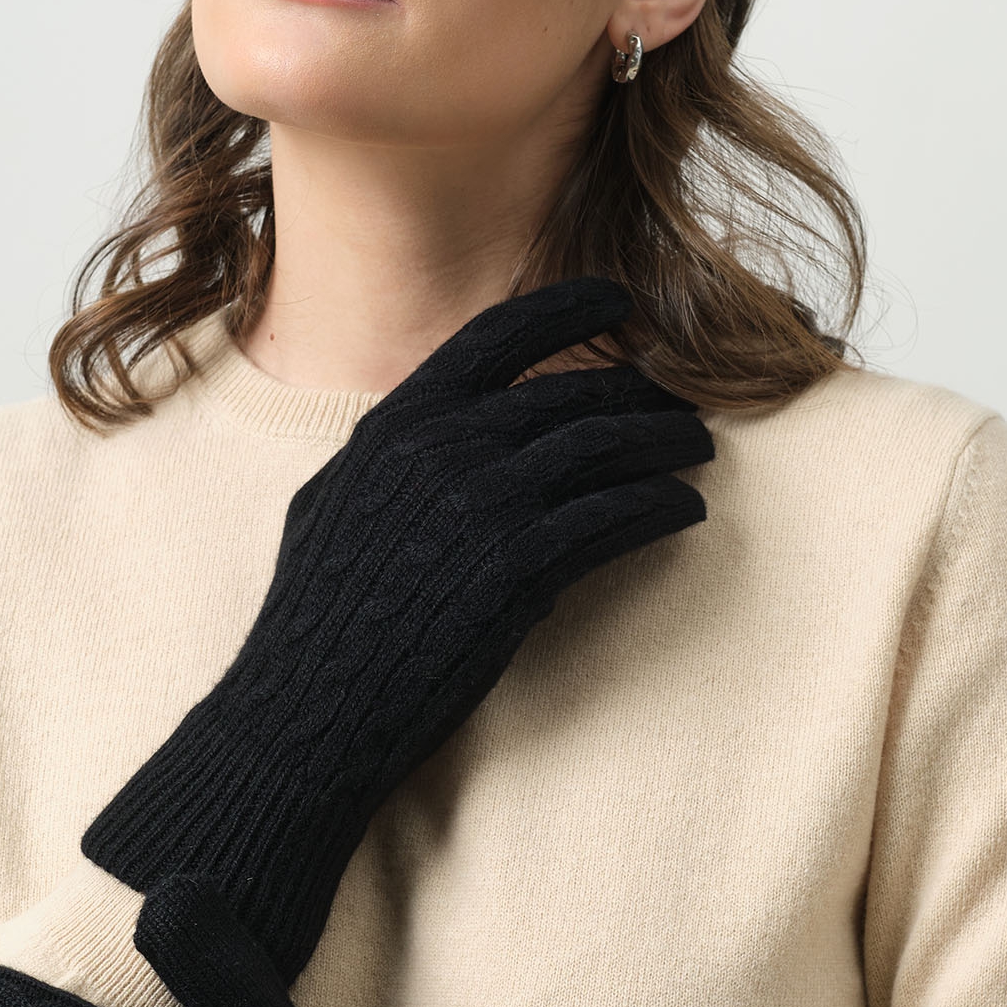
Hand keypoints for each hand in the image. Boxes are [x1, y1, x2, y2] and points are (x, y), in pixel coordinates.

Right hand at [82, 274, 714, 983]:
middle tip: (677, 407)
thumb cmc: (316, 618)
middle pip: (569, 395)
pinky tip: (682, 507)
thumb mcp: (333, 503)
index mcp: (397, 422)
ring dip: (663, 445)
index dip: (566, 308)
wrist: (309, 706)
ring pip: (604, 449)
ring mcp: (484, 505)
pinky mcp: (520, 570)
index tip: (618, 300)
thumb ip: (391, 455)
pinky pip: (612, 518)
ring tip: (697, 451)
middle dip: (636, 396)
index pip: (497, 335)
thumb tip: (439, 428)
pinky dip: (658, 506)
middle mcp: (444, 448)